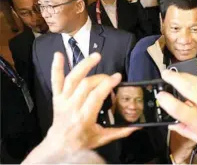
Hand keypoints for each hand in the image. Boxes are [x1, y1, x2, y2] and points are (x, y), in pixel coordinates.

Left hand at [23, 53, 137, 162]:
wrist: (59, 145)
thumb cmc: (81, 141)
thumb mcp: (102, 138)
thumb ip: (119, 132)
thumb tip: (136, 127)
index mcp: (84, 117)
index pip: (96, 95)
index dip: (107, 84)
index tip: (118, 77)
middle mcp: (72, 106)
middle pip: (86, 85)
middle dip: (101, 77)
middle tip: (111, 77)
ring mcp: (63, 100)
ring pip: (72, 79)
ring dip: (84, 65)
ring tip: (96, 56)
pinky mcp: (56, 97)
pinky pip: (55, 80)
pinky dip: (56, 67)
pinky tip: (58, 55)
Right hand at [157, 70, 196, 158]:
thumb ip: (185, 130)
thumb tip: (172, 123)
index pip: (178, 108)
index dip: (166, 100)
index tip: (161, 95)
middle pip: (187, 87)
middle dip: (173, 78)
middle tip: (165, 74)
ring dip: (184, 76)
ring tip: (175, 75)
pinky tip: (192, 80)